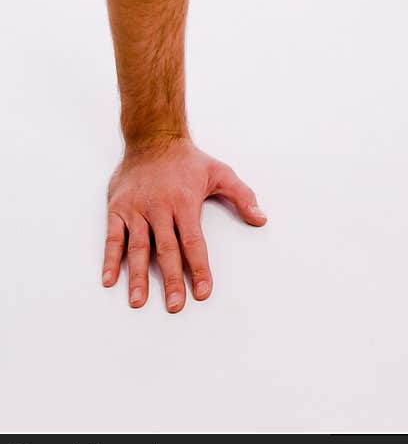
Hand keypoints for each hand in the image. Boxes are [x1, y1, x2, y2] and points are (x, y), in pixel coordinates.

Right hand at [102, 136, 266, 312]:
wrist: (152, 137)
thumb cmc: (188, 160)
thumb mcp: (220, 172)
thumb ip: (242, 196)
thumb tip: (261, 219)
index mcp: (184, 202)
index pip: (194, 242)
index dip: (199, 268)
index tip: (203, 291)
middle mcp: (159, 208)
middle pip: (166, 250)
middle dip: (171, 280)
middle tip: (175, 306)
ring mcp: (136, 210)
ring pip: (137, 248)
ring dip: (138, 277)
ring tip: (139, 302)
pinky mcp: (117, 209)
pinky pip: (112, 238)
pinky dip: (110, 260)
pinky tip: (110, 281)